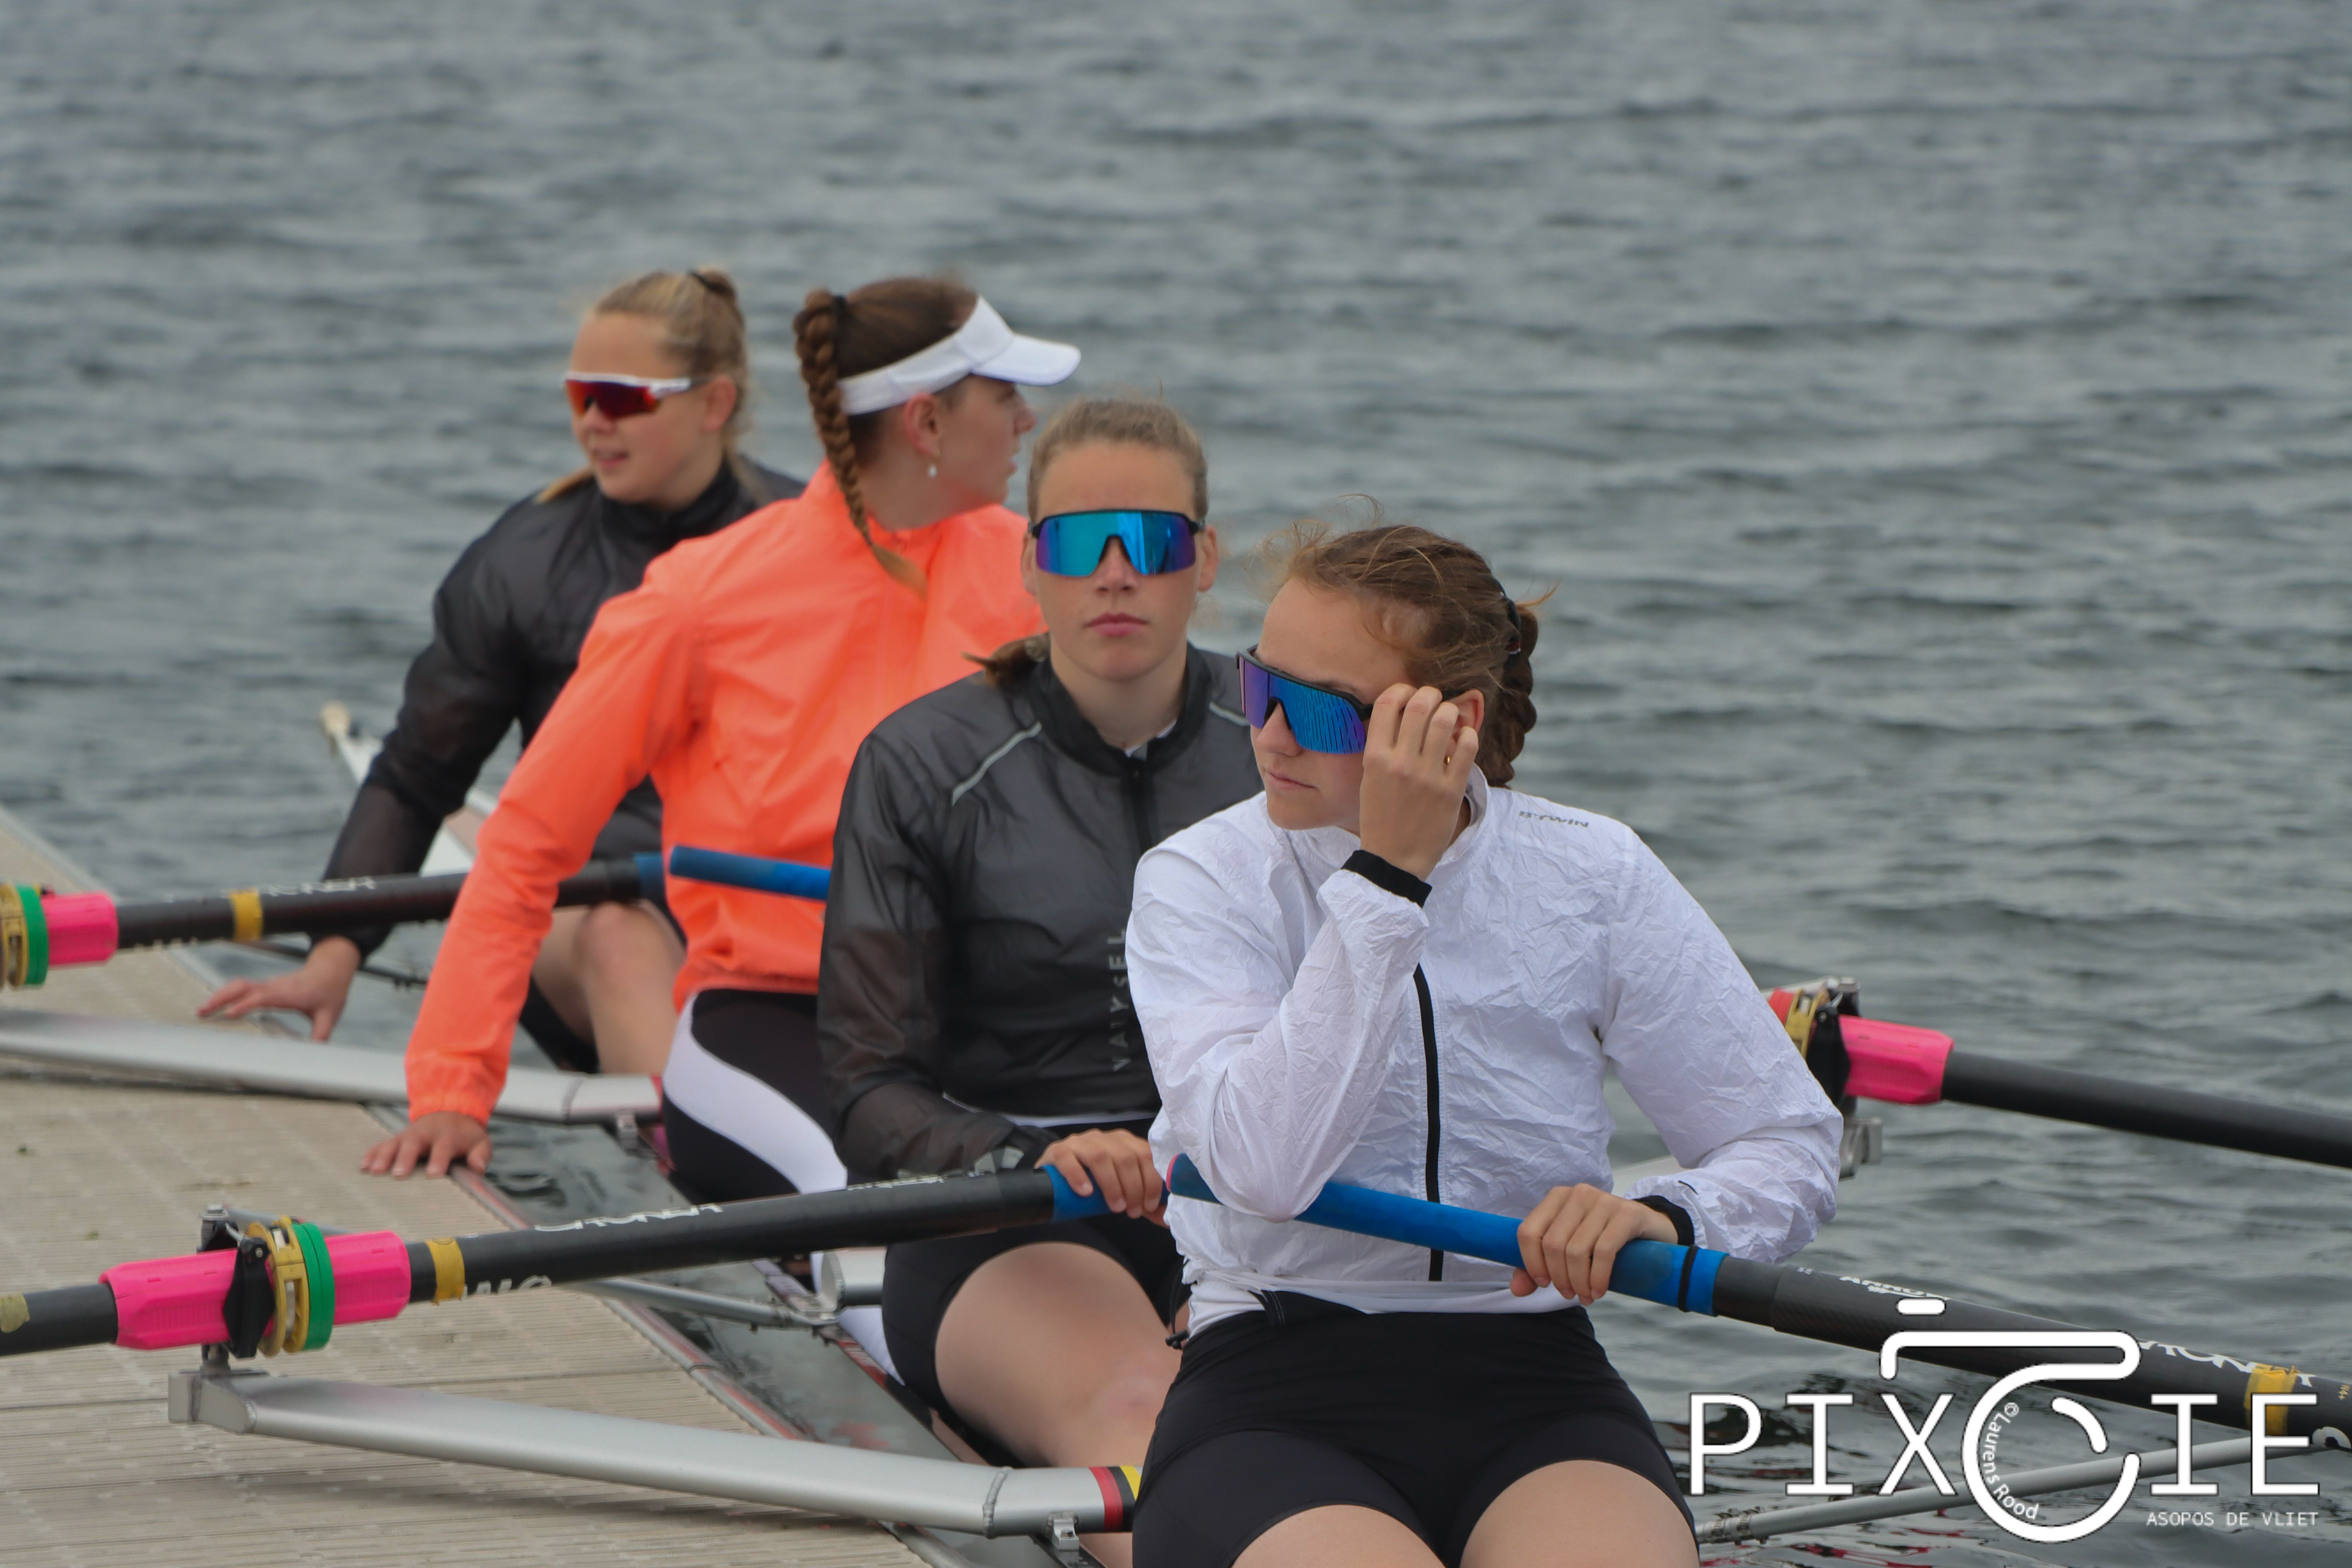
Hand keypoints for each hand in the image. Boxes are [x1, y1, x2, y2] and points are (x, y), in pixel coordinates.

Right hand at [198, 937, 361, 1040]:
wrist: (331, 970)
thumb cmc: (330, 993)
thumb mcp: (329, 1016)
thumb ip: (321, 1036)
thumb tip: (313, 1057)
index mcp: (289, 993)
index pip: (263, 997)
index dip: (245, 1005)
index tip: (229, 1014)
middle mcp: (275, 987)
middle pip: (243, 987)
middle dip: (221, 998)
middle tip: (201, 1012)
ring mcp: (269, 985)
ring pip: (239, 985)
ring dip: (220, 995)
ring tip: (200, 1010)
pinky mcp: (265, 986)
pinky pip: (242, 987)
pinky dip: (226, 994)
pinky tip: (215, 1005)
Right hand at [360, 1111, 491, 1177]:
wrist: (450, 1112)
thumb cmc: (464, 1136)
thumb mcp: (479, 1142)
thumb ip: (480, 1155)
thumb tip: (478, 1168)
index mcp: (447, 1136)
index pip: (444, 1147)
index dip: (439, 1159)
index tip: (433, 1174)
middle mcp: (425, 1134)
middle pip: (414, 1144)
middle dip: (405, 1158)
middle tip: (398, 1174)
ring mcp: (408, 1135)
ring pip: (394, 1144)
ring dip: (383, 1156)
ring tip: (374, 1171)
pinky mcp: (396, 1139)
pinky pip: (381, 1145)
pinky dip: (372, 1154)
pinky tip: (363, 1166)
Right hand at [1036, 1128, 1166, 1225]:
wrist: (1055, 1180)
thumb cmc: (1095, 1184)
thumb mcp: (1121, 1191)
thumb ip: (1143, 1202)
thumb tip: (1166, 1219)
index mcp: (1124, 1142)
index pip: (1146, 1154)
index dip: (1151, 1181)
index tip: (1149, 1206)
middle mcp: (1104, 1138)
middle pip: (1126, 1157)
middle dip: (1134, 1187)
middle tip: (1131, 1212)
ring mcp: (1080, 1142)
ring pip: (1100, 1156)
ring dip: (1112, 1184)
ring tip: (1115, 1207)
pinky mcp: (1058, 1151)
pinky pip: (1068, 1158)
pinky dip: (1078, 1175)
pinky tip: (1086, 1192)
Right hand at [1356, 684, 1478, 879]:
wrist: (1394, 859)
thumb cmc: (1380, 818)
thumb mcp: (1370, 779)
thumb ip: (1382, 747)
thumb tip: (1401, 713)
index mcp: (1375, 758)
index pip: (1388, 703)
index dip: (1401, 689)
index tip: (1408, 694)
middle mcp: (1401, 763)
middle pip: (1420, 704)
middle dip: (1430, 694)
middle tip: (1434, 700)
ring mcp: (1428, 776)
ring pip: (1446, 720)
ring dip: (1450, 711)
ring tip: (1449, 718)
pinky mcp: (1451, 789)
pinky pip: (1467, 747)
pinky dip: (1468, 735)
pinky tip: (1463, 738)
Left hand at [1509, 1184, 1676, 1304]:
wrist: (1651, 1229)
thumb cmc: (1603, 1239)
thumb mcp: (1569, 1250)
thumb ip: (1539, 1267)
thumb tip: (1517, 1290)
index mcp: (1557, 1198)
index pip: (1528, 1231)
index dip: (1531, 1263)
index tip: (1544, 1284)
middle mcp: (1578, 1194)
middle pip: (1553, 1245)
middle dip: (1559, 1278)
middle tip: (1569, 1294)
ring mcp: (1603, 1201)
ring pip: (1577, 1250)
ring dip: (1579, 1282)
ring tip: (1585, 1296)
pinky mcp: (1627, 1214)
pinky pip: (1603, 1252)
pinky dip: (1598, 1278)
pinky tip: (1599, 1291)